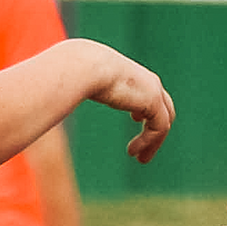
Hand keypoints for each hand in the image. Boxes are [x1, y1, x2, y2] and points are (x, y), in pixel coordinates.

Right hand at [77, 43, 173, 163]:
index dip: (146, 105)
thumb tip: (62, 94)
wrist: (88, 66)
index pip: (148, 91)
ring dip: (153, 143)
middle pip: (164, 108)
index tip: (136, 117)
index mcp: (135, 75)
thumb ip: (81, 88)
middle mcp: (149, 82)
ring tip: (139, 159)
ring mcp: (154, 92)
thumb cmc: (80, 73)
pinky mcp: (153, 102)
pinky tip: (131, 152)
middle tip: (143, 146)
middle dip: (155, 128)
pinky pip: (159, 128)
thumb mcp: (84, 82)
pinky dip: (148, 142)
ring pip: (163, 123)